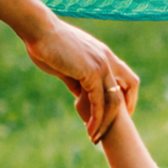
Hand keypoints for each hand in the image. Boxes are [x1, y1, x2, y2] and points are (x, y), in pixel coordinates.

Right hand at [21, 15, 137, 140]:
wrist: (39, 30)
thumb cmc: (47, 44)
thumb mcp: (66, 65)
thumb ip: (76, 79)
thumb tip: (79, 94)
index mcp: (103, 54)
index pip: (126, 77)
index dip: (127, 95)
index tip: (119, 113)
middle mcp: (107, 59)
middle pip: (128, 88)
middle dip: (123, 112)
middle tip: (111, 130)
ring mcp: (101, 65)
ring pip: (114, 100)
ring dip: (106, 122)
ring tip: (95, 137)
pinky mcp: (91, 72)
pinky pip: (98, 102)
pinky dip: (96, 119)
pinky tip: (89, 129)